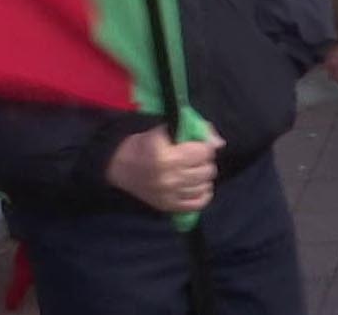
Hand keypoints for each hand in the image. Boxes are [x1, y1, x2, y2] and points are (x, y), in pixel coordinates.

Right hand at [105, 125, 224, 213]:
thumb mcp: (166, 130)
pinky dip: (203, 194)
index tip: (198, 146)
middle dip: (204, 162)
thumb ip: (194, 131)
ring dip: (203, 177)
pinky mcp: (167, 206)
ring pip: (204, 186)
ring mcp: (168, 195)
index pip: (205, 152)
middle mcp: (169, 178)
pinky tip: (198, 186)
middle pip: (207, 171)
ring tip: (194, 171)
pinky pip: (197, 204)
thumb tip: (219, 143)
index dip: (205, 146)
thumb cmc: (144, 144)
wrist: (118, 165)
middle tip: (195, 159)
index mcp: (168, 157)